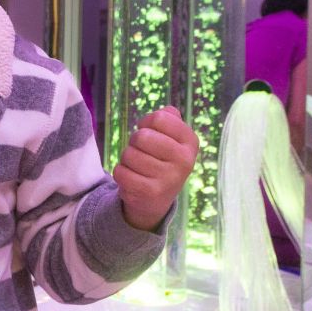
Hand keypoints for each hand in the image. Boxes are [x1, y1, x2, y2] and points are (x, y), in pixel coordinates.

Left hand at [116, 106, 199, 230]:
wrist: (157, 199)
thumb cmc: (161, 159)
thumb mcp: (171, 138)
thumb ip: (168, 118)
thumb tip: (167, 111)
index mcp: (190, 142)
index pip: (160, 118)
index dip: (146, 122)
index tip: (149, 132)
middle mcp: (184, 160)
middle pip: (141, 136)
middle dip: (134, 142)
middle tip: (142, 152)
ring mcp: (169, 178)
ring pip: (128, 154)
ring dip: (127, 159)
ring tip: (139, 167)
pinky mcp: (150, 192)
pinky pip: (121, 172)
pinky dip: (121, 173)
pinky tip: (133, 179)